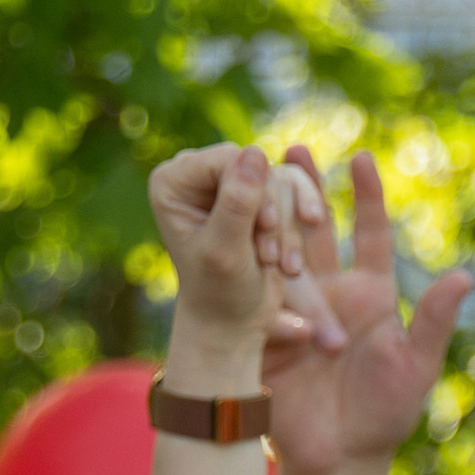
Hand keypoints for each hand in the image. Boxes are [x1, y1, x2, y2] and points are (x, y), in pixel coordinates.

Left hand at [146, 144, 328, 380]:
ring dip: (287, 225)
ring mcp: (229, 183)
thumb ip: (237, 202)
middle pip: (256, 165)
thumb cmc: (220, 292)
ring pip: (279, 178)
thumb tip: (255, 153)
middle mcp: (197, 175)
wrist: (234, 322)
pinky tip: (298, 253)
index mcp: (173, 182)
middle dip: (272, 213)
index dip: (255, 190)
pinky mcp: (258, 195)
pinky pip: (294, 188)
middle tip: (269, 257)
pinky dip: (301, 221)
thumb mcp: (225, 250)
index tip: (263, 230)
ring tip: (279, 263)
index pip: (228, 158)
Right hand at [263, 147, 472, 474]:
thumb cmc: (386, 413)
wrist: (341, 458)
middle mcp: (331, 293)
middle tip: (288, 147)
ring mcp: (295, 308)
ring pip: (279, 249)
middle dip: (301, 187)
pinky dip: (247, 261)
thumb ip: (435, 321)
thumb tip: (463, 277)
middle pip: (314, 229)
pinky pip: (255, 291)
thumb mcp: (416, 365)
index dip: (366, 196)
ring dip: (267, 212)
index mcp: (371, 294)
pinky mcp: (265, 330)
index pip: (368, 234)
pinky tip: (232, 226)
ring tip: (251, 173)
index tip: (361, 156)